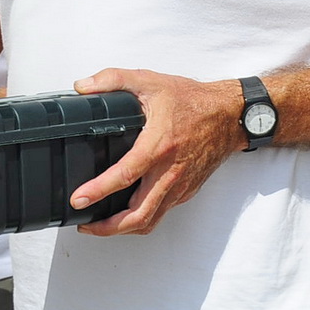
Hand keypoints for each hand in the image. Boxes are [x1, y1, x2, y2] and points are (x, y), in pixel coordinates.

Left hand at [69, 68, 243, 236]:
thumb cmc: (192, 101)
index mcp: (158, 146)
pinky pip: (161, 212)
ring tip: (99, 226)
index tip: (79, 199)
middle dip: (108, 227)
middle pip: (138, 215)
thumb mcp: (149, 81)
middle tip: (84, 224)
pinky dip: (141, 219)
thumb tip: (82, 87)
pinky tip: (125, 213)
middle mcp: (169, 172)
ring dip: (123, 228)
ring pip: (151, 220)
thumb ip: (113, 80)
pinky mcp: (186, 191)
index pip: (125, 176)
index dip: (98, 191)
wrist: (230, 116)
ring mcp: (179, 186)